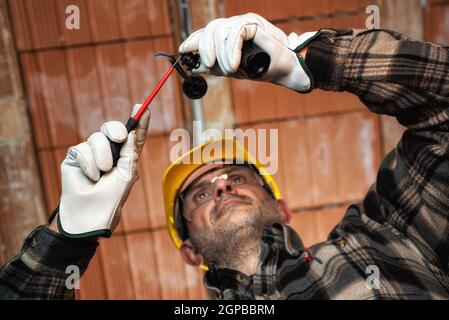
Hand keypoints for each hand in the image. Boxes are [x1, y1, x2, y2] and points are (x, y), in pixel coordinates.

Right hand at [56, 104, 149, 237]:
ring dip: (102, 156)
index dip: (139, 122)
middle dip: (115, 129)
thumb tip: (130, 132)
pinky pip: (82, 148)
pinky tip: (90, 177)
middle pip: (112, 128)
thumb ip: (130, 151)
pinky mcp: (76, 157)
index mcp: (126, 157)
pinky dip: (88, 163)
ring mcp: (92, 154)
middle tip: (118, 138)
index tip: (143, 107)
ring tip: (102, 174)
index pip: (134, 136)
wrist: (91, 213)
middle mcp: (109, 153)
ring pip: (97, 138)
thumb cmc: (112, 197)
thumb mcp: (127, 173)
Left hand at [179, 13, 318, 91]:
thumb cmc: (260, 68)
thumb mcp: (231, 70)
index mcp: (227, 35)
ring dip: (221, 54)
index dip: (192, 41)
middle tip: (208, 65)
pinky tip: (233, 66)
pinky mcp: (253, 24)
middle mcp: (233, 26)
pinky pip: (236, 33)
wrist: (283, 70)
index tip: (182, 52)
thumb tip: (194, 68)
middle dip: (204, 48)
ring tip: (229, 70)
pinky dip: (232, 50)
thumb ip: (214, 67)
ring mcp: (243, 23)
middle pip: (209, 29)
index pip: (205, 33)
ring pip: (220, 31)